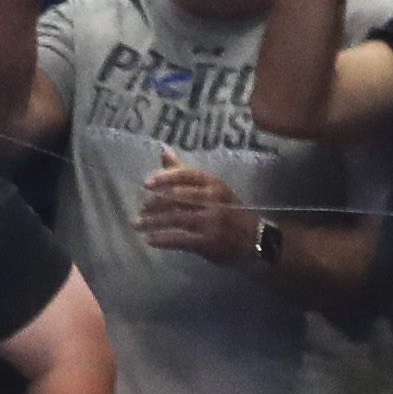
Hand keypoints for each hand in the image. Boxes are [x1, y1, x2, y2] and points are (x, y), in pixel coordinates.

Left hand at [137, 150, 257, 263]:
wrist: (255, 239)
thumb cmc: (229, 210)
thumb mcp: (212, 188)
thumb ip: (185, 172)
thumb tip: (164, 152)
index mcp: (213, 184)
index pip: (186, 176)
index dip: (164, 178)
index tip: (146, 184)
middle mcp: (213, 200)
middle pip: (177, 198)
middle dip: (155, 203)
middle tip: (141, 209)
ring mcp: (211, 221)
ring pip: (175, 218)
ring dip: (153, 222)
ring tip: (137, 225)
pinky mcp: (209, 241)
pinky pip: (181, 239)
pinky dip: (163, 239)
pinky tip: (150, 240)